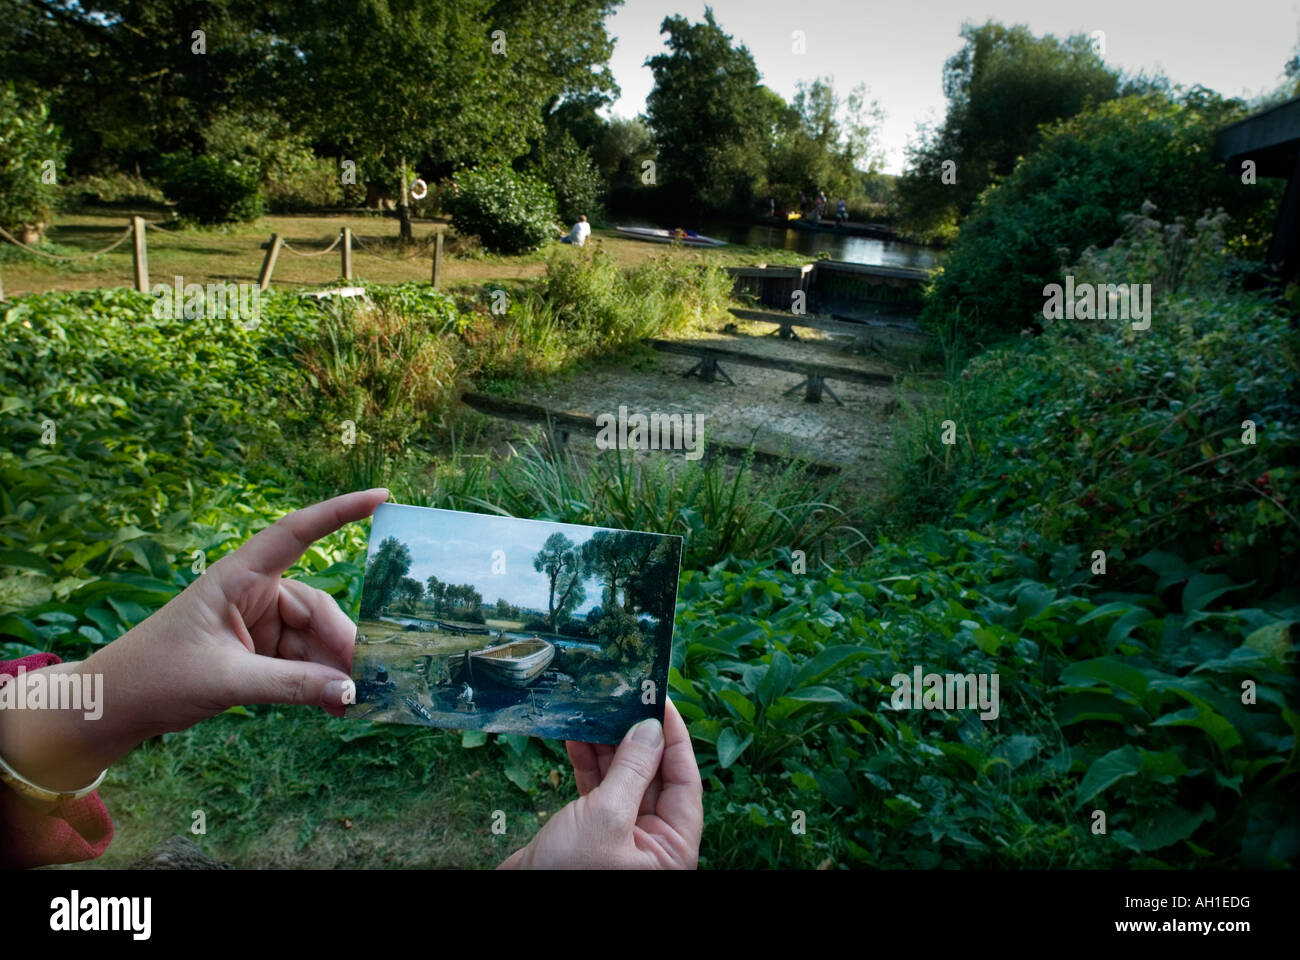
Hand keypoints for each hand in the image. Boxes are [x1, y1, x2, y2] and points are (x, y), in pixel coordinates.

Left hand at [0, 489, 387, 790]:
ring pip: (313, 638)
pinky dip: (318, 681)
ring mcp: (257, 623)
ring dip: (332, 669)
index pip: (296, 533)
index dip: (339, 513)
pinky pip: (302, 661)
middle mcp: (252, 593)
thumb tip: (350, 691)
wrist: (114, 707)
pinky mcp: (258, 652)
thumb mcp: (226, 681)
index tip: (381, 497)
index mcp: (237, 578)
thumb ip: (291, 685)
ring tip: (351, 702)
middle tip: (364, 680)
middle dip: (340, 643)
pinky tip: (335, 705)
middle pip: (316, 607)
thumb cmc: (156, 677)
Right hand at [498, 698, 702, 868]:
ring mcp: (622, 837)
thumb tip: (651, 728)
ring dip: (608, 745)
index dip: (674, 738)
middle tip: (625, 698)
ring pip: (623, 779)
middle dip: (636, 737)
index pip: (684, 779)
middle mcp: (652, 842)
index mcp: (672, 847)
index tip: (662, 702)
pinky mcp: (593, 834)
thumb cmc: (570, 875)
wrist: (519, 901)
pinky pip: (598, 790)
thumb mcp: (607, 817)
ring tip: (598, 710)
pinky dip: (588, 763)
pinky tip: (576, 736)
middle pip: (653, 776)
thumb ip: (632, 770)